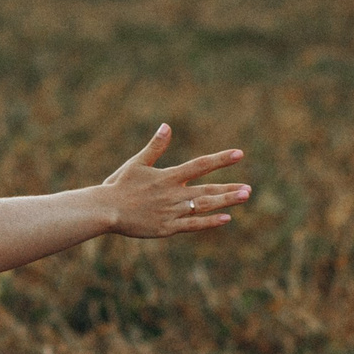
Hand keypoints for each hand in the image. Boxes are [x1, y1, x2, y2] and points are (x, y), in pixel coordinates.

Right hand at [102, 124, 249, 237]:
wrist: (105, 210)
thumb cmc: (118, 186)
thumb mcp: (136, 163)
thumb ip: (155, 147)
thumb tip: (166, 126)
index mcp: (167, 177)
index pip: (199, 165)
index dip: (220, 160)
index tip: (239, 154)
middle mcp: (173, 194)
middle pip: (207, 189)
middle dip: (228, 188)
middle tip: (249, 189)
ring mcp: (171, 212)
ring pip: (204, 206)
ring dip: (225, 202)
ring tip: (244, 197)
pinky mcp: (167, 227)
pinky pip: (193, 225)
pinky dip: (210, 222)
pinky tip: (226, 218)